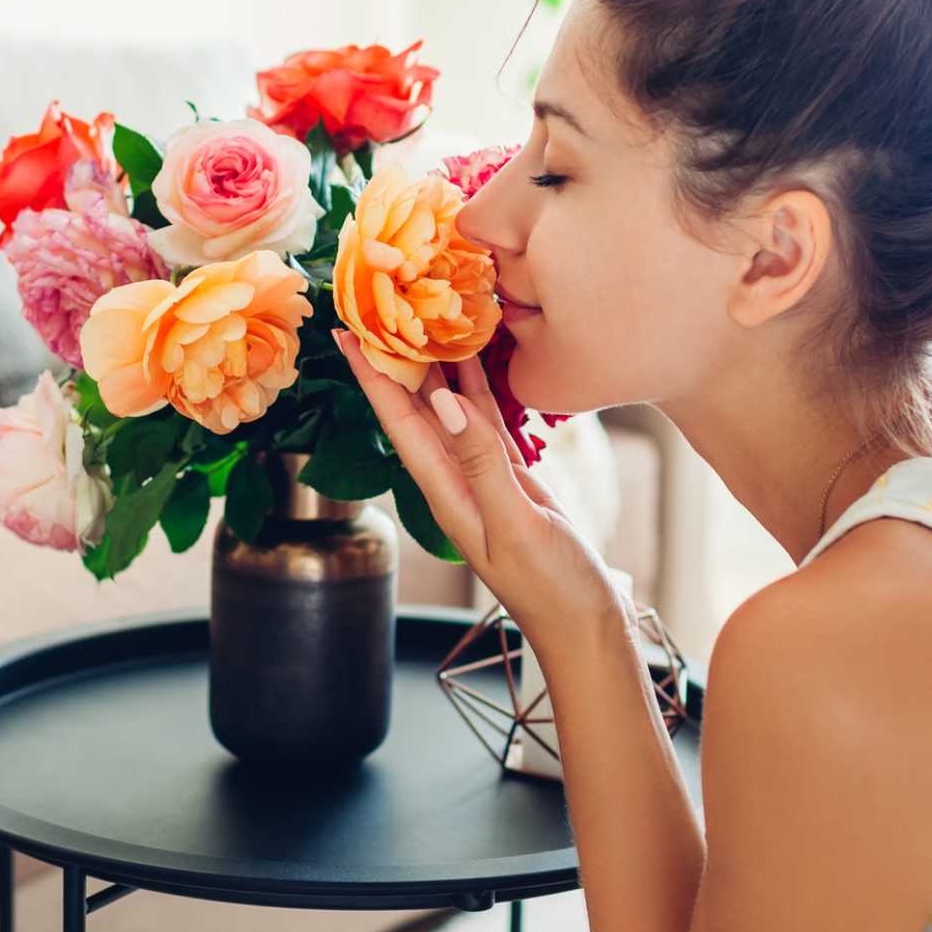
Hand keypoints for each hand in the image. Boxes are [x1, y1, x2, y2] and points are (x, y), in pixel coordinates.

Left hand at [332, 330, 625, 654]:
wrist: (585, 626)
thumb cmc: (551, 589)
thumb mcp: (516, 524)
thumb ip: (482, 463)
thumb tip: (443, 401)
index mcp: (446, 492)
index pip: (398, 422)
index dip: (371, 377)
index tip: (346, 332)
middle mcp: (454, 480)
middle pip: (414, 408)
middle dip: (393, 360)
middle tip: (378, 304)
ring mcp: (482, 479)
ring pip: (448, 409)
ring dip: (435, 365)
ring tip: (422, 315)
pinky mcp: (511, 479)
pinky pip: (484, 421)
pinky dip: (476, 387)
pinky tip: (474, 359)